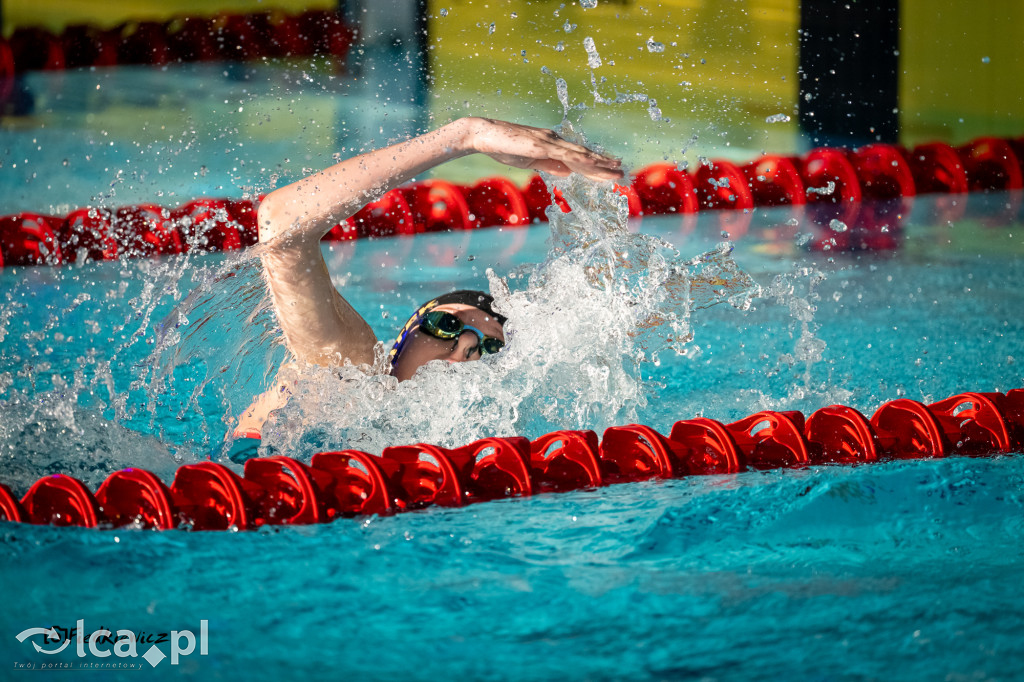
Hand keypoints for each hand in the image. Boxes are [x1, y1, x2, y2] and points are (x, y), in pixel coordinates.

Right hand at [466, 117, 623, 181]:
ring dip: (599, 163)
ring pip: (580, 154)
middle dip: (604, 164)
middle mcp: (555, 140)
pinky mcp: (541, 145)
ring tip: (617, 169)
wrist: (484, 134)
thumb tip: (568, 173)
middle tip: (623, 171)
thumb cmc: (504, 146)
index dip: (596, 165)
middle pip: (585, 155)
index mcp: (553, 145)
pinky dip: (581, 159)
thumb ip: (550, 165)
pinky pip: (564, 155)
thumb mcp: (531, 160)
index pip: (579, 157)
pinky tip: (593, 164)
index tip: (611, 171)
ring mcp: (549, 142)